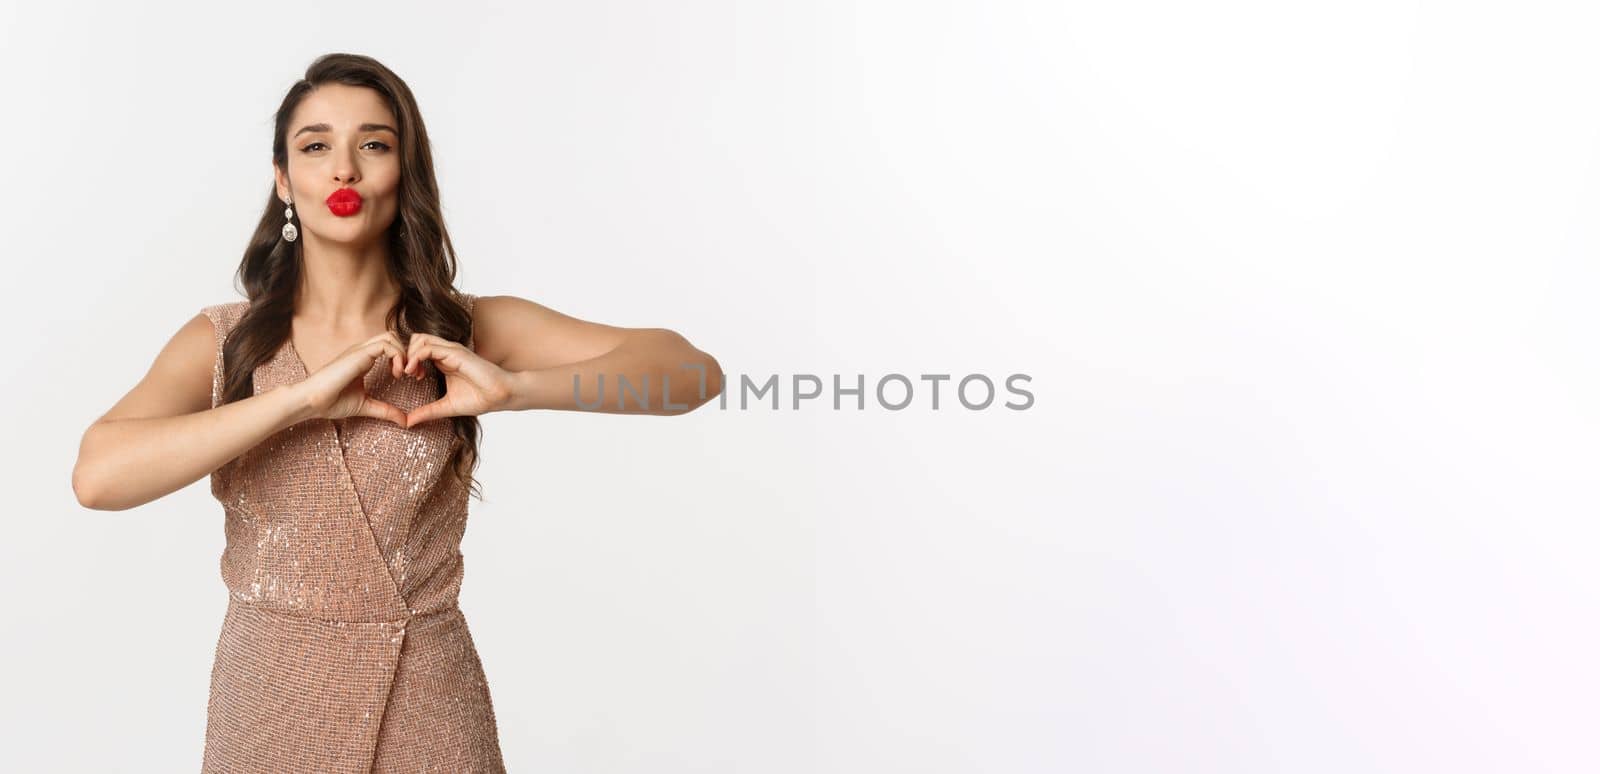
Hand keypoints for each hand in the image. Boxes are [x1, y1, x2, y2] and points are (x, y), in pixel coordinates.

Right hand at [293, 332, 410, 426]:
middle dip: (409, 353)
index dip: (405, 359)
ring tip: (403, 374)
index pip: (390, 347)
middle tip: (413, 374)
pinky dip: (397, 356)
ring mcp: (360, 350)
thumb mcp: (366, 406)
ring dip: (404, 353)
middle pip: (393, 337)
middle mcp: (362, 352)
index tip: (412, 377)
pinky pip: (385, 344)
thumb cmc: (332, 402)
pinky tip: (396, 374)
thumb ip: (386, 411)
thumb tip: (405, 421)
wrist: (312, 401)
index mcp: (363, 360)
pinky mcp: (358, 354)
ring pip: (391, 336)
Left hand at [399, 333, 515, 427]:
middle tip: (405, 374)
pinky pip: (427, 347)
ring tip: (410, 373)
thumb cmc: (480, 399)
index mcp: (443, 360)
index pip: (417, 349)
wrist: (501, 396)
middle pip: (415, 339)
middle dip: (404, 354)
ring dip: (408, 355)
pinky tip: (415, 373)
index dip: (407, 361)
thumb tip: (408, 423)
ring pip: (419, 339)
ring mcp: (450, 350)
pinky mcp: (455, 353)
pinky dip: (416, 357)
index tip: (407, 378)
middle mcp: (446, 352)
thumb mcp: (446, 407)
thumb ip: (427, 412)